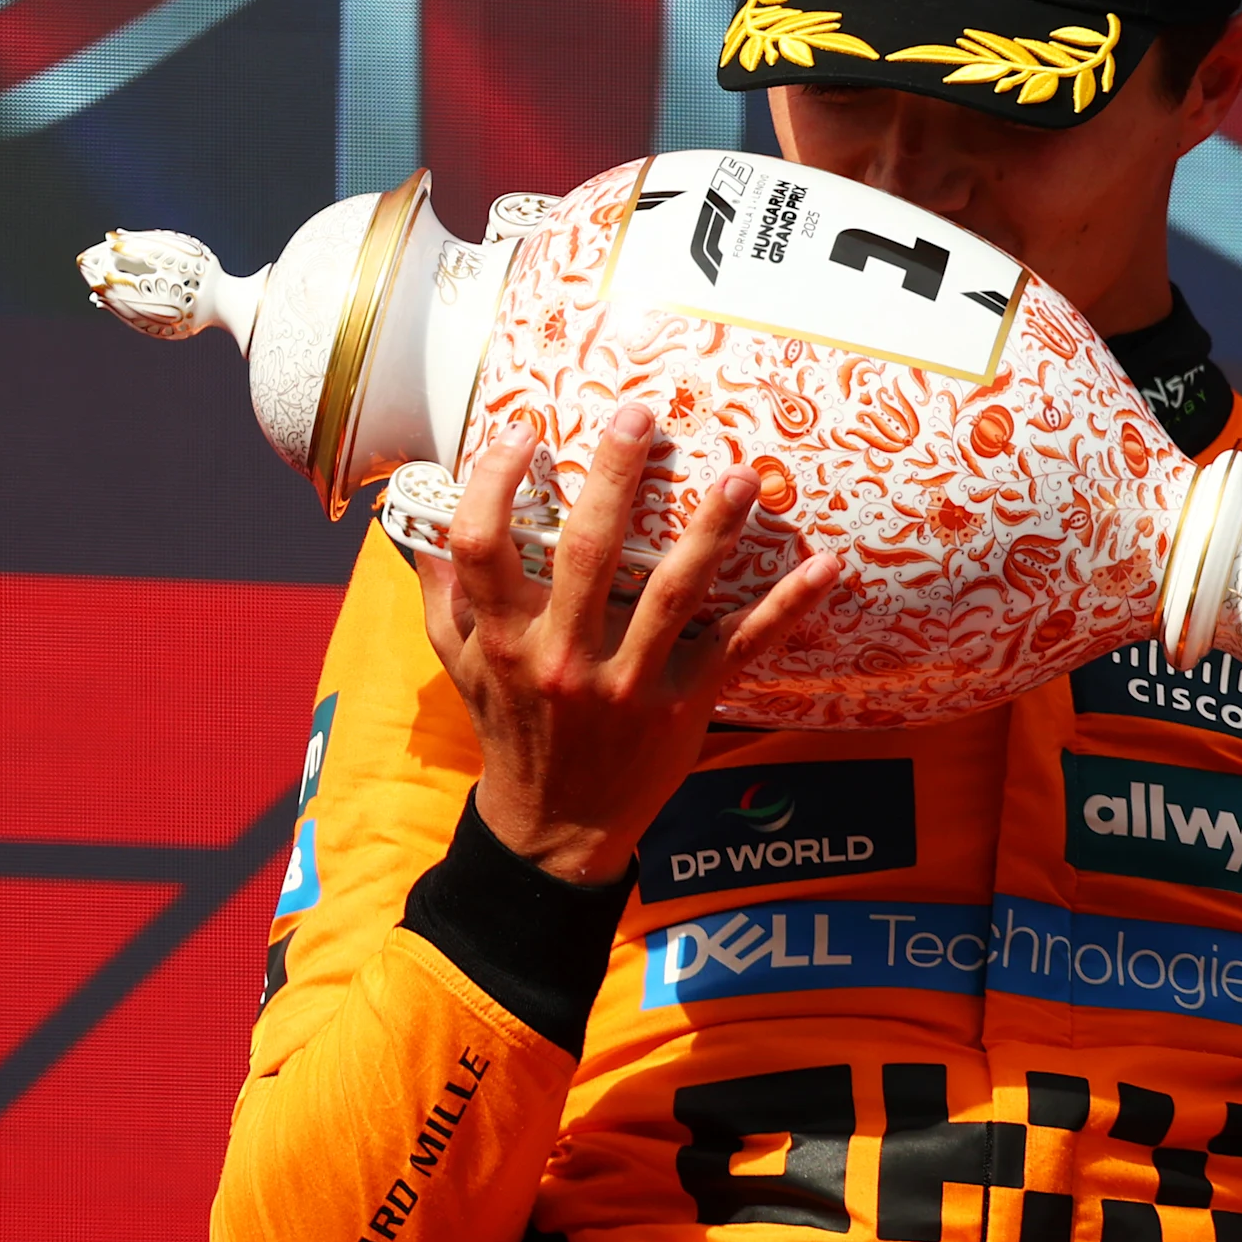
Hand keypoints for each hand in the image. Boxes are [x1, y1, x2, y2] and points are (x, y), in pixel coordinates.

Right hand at [417, 400, 842, 886]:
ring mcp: (627, 686)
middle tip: (639, 416)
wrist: (555, 825)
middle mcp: (562, 659)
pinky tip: (826, 567)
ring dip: (711, 532)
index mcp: (502, 638)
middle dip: (613, 479)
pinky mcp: (683, 707)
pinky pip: (740, 649)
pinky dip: (786, 609)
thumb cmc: (509, 724)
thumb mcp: (459, 662)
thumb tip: (415, 511)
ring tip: (741, 477)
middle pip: (587, 554)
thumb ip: (442, 588)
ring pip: (674, 596)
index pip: (481, 546)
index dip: (493, 483)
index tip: (523, 431)